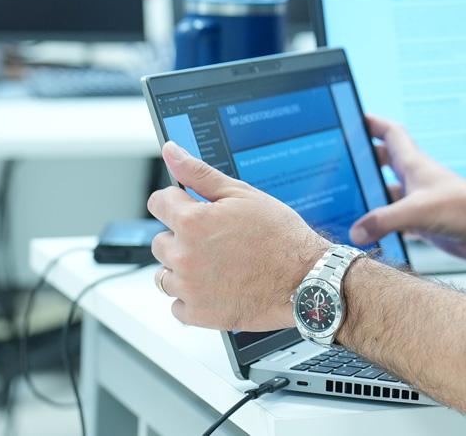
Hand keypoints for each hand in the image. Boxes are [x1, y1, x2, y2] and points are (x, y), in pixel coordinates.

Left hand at [146, 142, 329, 330]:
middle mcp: (184, 256)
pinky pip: (177, 306)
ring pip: (164, 275)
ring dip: (183, 270)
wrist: (307, 279)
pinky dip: (192, 298)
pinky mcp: (199, 314)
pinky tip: (216, 287)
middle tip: (216, 242)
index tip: (192, 210)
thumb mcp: (242, 194)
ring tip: (217, 266)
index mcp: (192, 222)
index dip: (177, 202)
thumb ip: (199, 173)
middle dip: (181, 238)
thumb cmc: (281, 237)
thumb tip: (171, 152)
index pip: (158, 203)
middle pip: (160, 242)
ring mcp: (190, 288)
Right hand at [350, 115, 465, 260]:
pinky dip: (382, 223)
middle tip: (342, 162)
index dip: (372, 123)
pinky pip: (396, 218)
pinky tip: (370, 232)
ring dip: (371, 194)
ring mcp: (419, 200)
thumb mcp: (418, 211)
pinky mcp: (424, 221)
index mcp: (414, 164)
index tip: (353, 119)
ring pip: (388, 191)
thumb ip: (384, 220)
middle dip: (364, 160)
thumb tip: (357, 230)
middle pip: (385, 161)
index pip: (390, 133)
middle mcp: (415, 179)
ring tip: (347, 200)